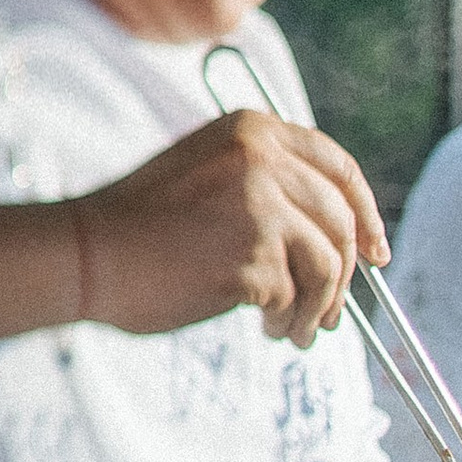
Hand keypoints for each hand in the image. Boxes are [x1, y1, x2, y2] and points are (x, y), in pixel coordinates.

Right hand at [72, 111, 385, 347]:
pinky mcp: (255, 251)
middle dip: (346, 274)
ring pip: (329, 263)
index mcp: (252, 129)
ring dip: (320, 307)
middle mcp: (264, 156)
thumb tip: (334, 241)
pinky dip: (290, 319)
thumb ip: (265, 188)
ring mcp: (262, 202)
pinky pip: (298, 295)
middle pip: (342, 219)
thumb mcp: (208, 177)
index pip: (337, 166)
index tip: (376, 252)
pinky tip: (267, 329)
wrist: (85, 253)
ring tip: (293, 332)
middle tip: (332, 315)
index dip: (365, 212)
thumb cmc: (138, 228)